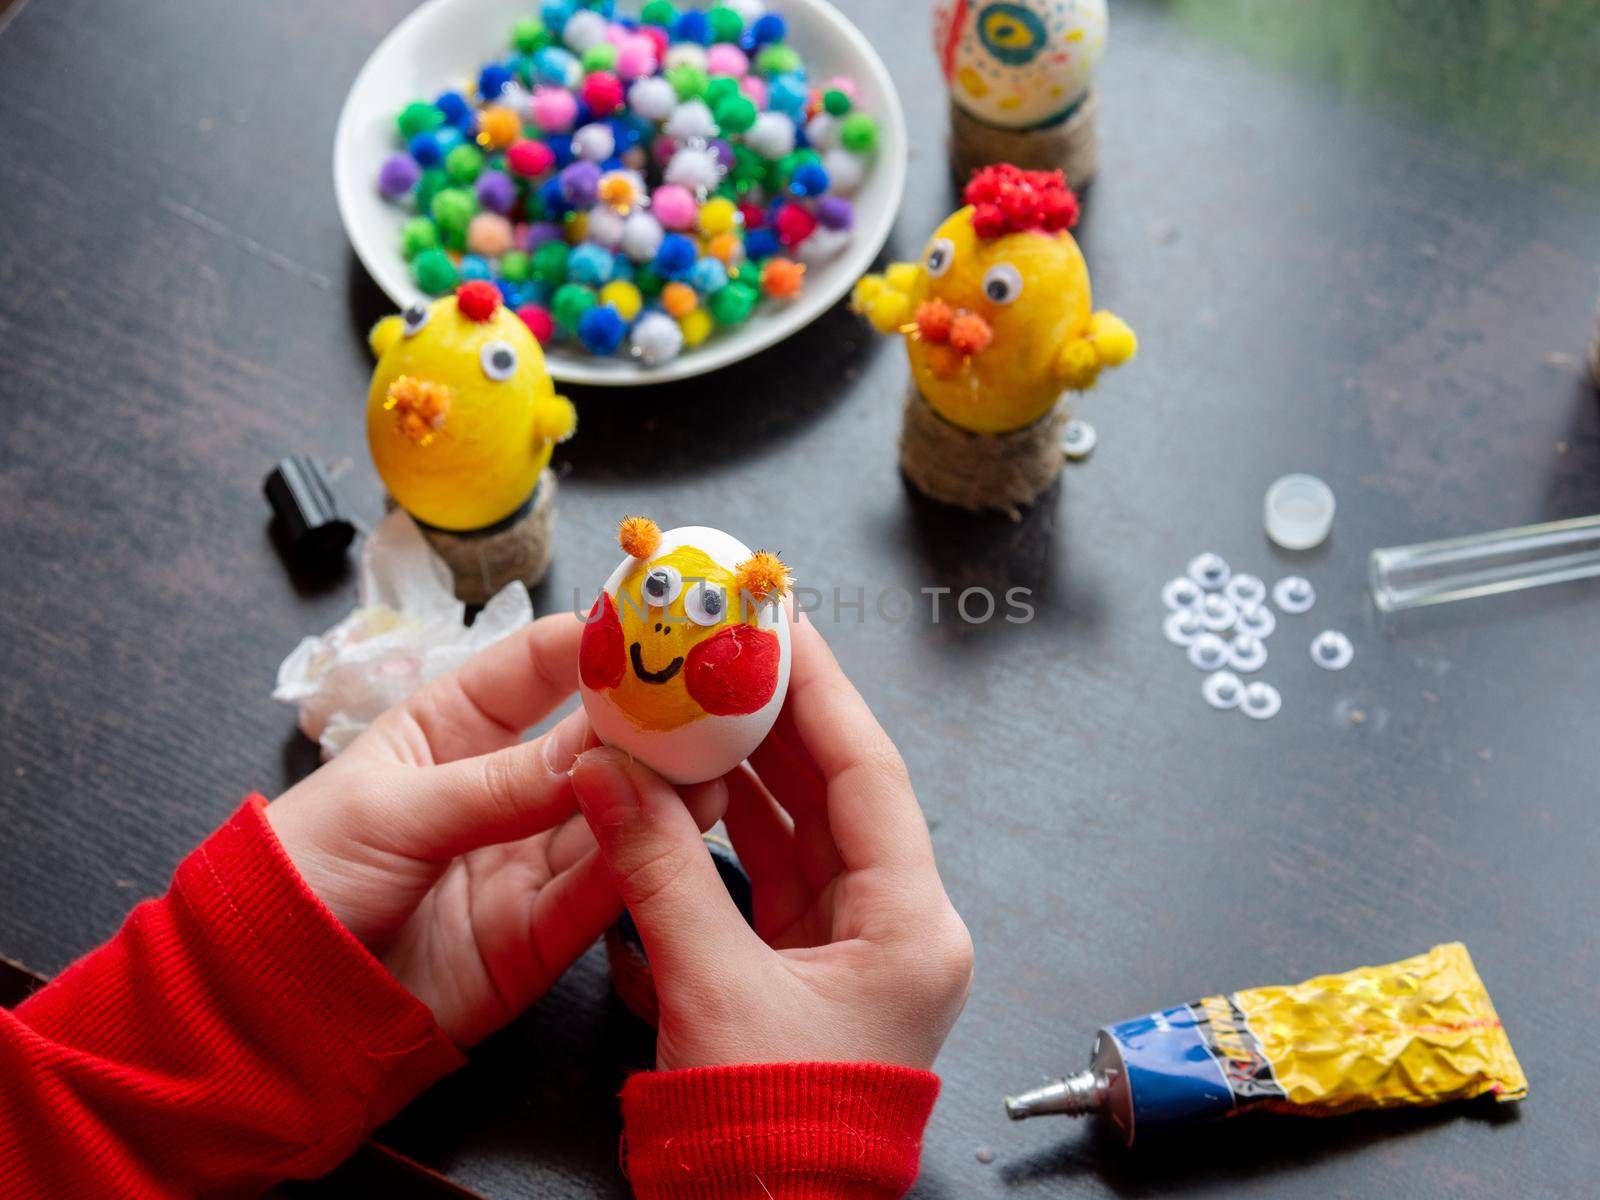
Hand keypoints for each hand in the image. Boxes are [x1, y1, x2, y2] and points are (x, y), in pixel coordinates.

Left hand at [265, 613, 725, 1047]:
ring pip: (612, 816)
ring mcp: (525, 860)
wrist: (271, 1005)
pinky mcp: (540, 934)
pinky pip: (599, 894)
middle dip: (649, 722)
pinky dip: (642, 865)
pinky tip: (683, 835)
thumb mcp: (390, 812)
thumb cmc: (306, 875)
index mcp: (454, 729)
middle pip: (592, 743)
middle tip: (711, 705)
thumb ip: (495, 786)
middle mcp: (504, 787)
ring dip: (661, 793)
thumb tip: (594, 750)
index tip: (657, 629)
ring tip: (715, 767)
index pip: (538, 668)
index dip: (596, 644)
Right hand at [571, 614, 972, 1070]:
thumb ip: (656, 870)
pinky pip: (767, 885)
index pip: (868, 773)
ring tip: (690, 714)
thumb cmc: (767, 1130)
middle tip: (725, 658)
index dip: (821, 692)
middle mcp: (894, 930)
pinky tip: (680, 798)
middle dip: (775, 726)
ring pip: (797, 838)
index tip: (782, 626)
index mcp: (912, 926)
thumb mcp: (710, 987)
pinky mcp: (804, 977)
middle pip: (835, 798)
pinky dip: (723, 842)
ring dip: (742, 779)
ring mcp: (850, 954)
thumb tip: (603, 772)